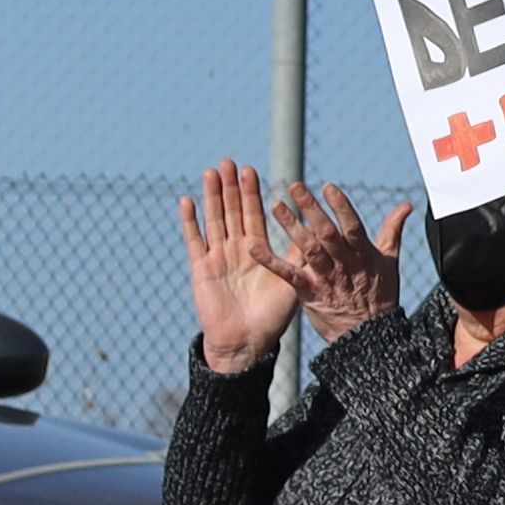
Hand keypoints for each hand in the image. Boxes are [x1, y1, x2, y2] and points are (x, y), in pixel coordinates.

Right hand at [182, 162, 298, 373]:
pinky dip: (190, 222)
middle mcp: (237, 250)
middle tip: (229, 161)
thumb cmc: (272, 317)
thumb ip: (299, 255)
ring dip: (211, 196)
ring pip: (213, 220)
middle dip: (230, 187)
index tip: (250, 170)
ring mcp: (217, 257)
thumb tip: (317, 229)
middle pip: (231, 211)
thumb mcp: (291, 281)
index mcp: (258, 251)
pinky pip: (194, 241)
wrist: (246, 342)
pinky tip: (187, 201)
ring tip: (211, 172)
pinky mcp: (201, 269)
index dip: (251, 193)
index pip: (254, 215)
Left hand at [269, 182, 400, 337]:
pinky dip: (271, 262)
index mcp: (364, 255)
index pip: (352, 226)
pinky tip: (254, 248)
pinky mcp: (310, 293)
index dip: (341, 207)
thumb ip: (393, 231)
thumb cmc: (379, 295)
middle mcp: (345, 265)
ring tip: (276, 205)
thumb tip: (406, 205)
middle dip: (311, 209)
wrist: (367, 335)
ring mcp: (327, 279)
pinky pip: (289, 275)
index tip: (328, 187)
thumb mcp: (389, 262)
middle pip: (327, 234)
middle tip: (295, 186)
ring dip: (292, 227)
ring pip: (308, 249)